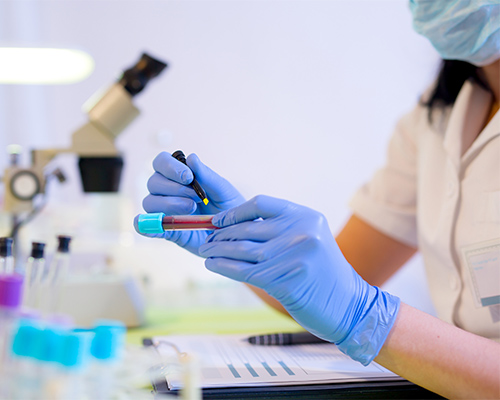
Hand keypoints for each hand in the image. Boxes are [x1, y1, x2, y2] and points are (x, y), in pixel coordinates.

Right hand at [135, 152, 244, 255]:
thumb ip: (207, 176)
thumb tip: (191, 158)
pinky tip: (152, 228)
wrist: (236, 232)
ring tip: (192, 209)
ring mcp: (166, 210)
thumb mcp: (223, 190)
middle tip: (196, 198)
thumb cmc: (229, 206)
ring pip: (150, 202)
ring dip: (168, 204)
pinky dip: (147, 226)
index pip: (161, 162)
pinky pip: (148, 226)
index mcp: (180, 176)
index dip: (170, 167)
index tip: (188, 178)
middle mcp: (168, 191)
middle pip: (154, 182)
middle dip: (174, 188)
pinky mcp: (167, 230)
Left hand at [199, 195, 399, 364]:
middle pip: (248, 228)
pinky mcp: (286, 280)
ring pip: (243, 250)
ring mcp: (294, 255)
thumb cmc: (323, 274)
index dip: (235, 211)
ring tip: (205, 252)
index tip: (218, 221)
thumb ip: (280, 231)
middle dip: (222, 235)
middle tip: (206, 240)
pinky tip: (212, 265)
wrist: (349, 305)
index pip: (261, 203)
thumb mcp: (309, 240)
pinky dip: (224, 267)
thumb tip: (235, 228)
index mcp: (305, 216)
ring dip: (218, 251)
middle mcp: (301, 231)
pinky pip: (245, 271)